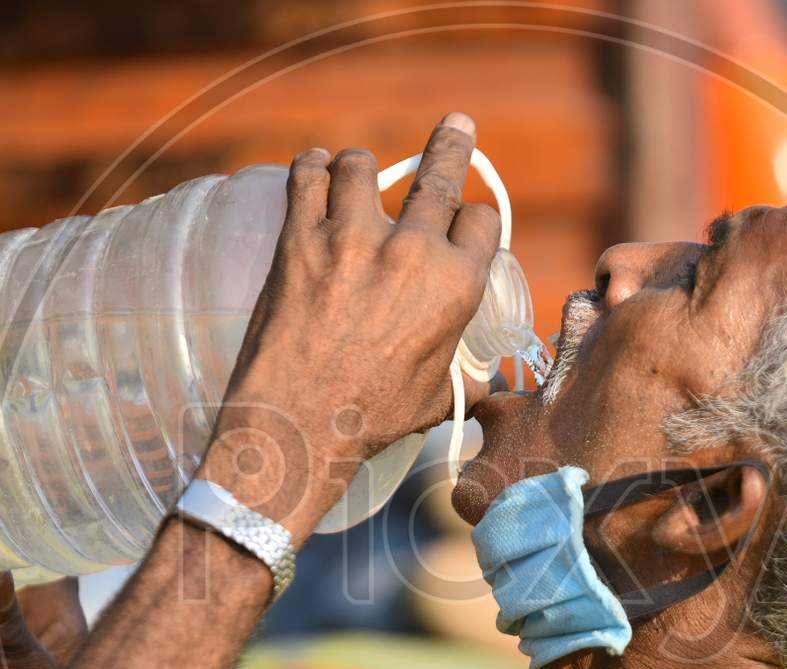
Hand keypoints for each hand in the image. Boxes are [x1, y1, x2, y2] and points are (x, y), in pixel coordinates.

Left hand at [220, 112, 501, 473]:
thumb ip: (463, 371)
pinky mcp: (299, 239)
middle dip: (452, 144)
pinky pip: (306, 175)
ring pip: (362, 166)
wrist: (299, 425)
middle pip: (439, 174)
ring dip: (361, 167)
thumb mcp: (441, 397)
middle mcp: (411, 251)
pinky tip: (314, 169)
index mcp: (455, 285)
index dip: (473, 221)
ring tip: (355, 174)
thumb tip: (487, 381)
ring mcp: (352, 239)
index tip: (462, 222)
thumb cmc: (372, 419)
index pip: (480, 220)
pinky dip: (312, 167)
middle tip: (456, 125)